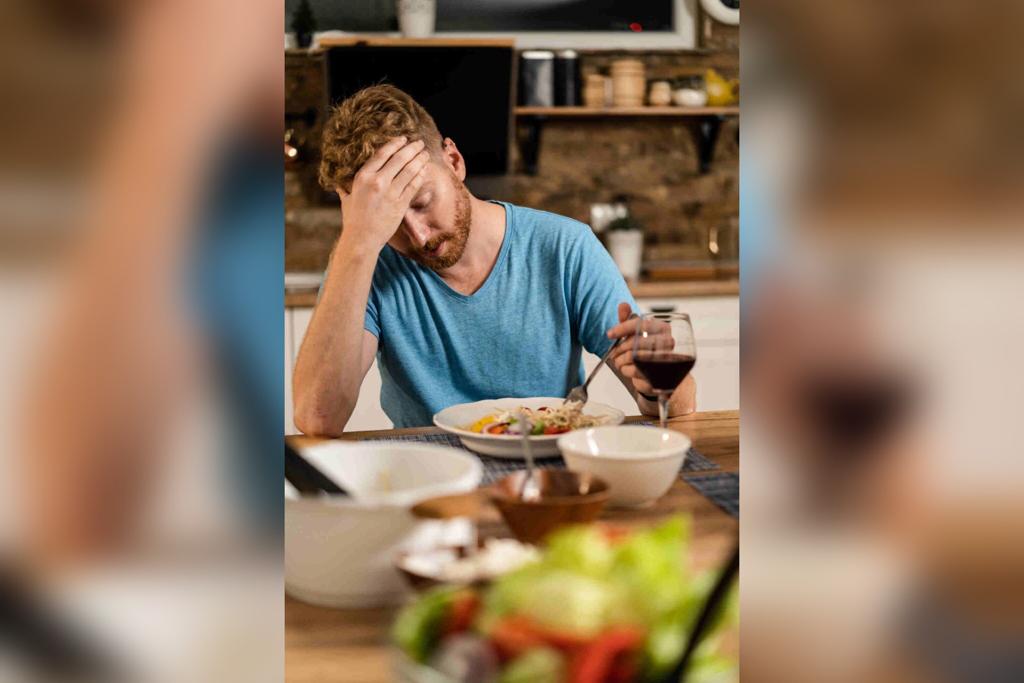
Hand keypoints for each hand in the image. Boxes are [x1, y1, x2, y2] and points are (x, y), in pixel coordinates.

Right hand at [337, 136, 429, 252]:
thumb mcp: (346, 198)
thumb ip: (345, 187)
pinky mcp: (401, 204)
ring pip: (409, 170)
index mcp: (363, 177)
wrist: (362, 239)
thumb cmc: (353, 219)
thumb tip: (339, 183)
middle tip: (419, 143)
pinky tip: (424, 170)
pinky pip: (413, 185)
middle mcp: (378, 182)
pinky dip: (420, 176)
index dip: (395, 144)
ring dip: (419, 160)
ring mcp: (391, 193)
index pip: (382, 154)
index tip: (403, 139)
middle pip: (399, 159)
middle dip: (412, 149)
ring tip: (425, 154)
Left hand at [606, 302, 658, 396]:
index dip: (622, 328)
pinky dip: (625, 370)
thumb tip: (622, 305)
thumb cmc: (644, 349)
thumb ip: (627, 319)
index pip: (641, 324)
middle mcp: (668, 342)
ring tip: (619, 361)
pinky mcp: (659, 374)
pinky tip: (627, 369)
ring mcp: (665, 359)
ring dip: (620, 360)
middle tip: (614, 353)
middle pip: (635, 342)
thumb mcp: (634, 332)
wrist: (656, 374)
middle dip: (619, 349)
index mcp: (663, 328)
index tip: (609, 334)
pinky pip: (634, 370)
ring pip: (633, 357)